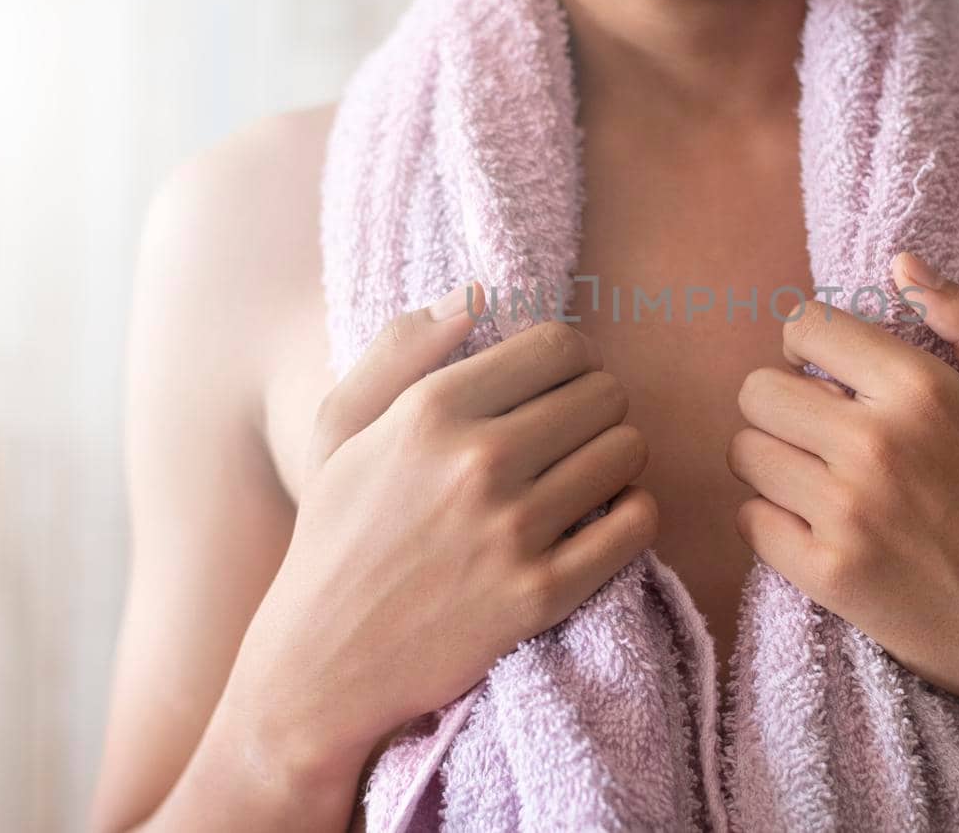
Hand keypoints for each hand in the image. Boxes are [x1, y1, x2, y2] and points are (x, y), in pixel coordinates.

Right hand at [227, 285, 658, 787]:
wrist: (321, 664)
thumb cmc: (335, 535)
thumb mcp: (340, 429)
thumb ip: (401, 349)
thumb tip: (474, 294)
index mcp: (431, 409)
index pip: (560, 345)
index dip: (571, 361)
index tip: (558, 388)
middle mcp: (477, 461)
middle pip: (606, 393)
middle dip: (597, 408)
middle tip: (571, 438)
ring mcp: (513, 530)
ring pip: (628, 452)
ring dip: (617, 461)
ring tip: (583, 479)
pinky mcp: (542, 594)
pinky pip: (637, 524)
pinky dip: (632, 516)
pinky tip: (602, 522)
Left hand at [726, 252, 958, 720]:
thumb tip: (902, 261)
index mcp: (921, 391)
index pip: (805, 326)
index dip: (809, 343)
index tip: (829, 370)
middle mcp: (873, 445)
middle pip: (758, 389)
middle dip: (784, 400)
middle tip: (823, 428)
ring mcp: (844, 514)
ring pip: (746, 452)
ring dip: (775, 459)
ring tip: (822, 477)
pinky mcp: (824, 574)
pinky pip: (750, 520)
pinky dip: (773, 520)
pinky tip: (820, 526)